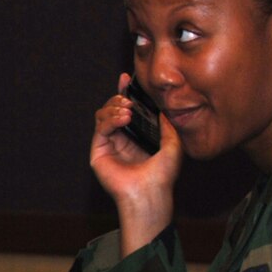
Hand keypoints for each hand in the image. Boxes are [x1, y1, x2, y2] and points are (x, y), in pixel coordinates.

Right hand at [90, 75, 181, 254]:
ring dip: (115, 107)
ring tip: (128, 111)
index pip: (127, 109)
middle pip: (112, 108)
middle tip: (129, 98)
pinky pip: (100, 128)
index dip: (125, 92)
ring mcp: (109, 145)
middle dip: (119, 97)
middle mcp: (121, 139)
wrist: (151, 192)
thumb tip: (162, 106)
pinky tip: (123, 118)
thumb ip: (167, 123)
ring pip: (103, 114)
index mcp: (136, 136)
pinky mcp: (99, 152)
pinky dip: (110, 119)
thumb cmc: (162, 174)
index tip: (127, 78)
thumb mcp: (172, 143)